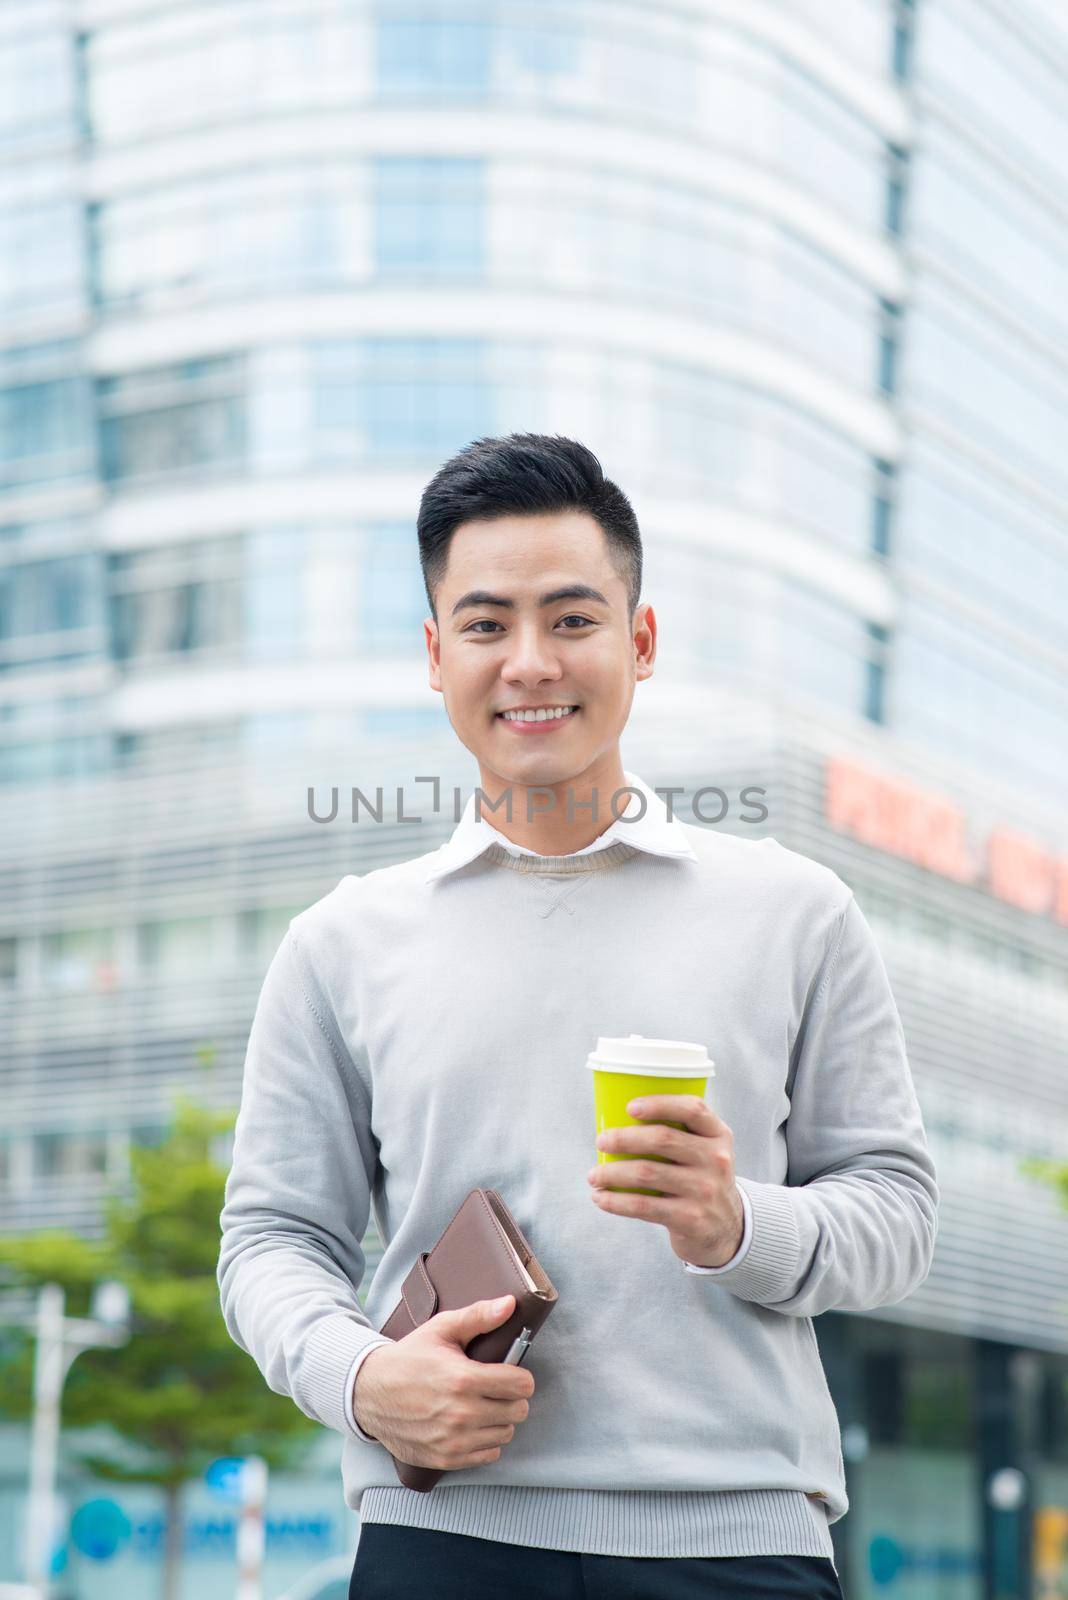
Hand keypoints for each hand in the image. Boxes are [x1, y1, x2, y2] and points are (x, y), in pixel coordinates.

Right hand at [352, 1294, 534, 1469]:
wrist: (369, 1393)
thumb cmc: (409, 1357)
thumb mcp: (442, 1329)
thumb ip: (479, 1316)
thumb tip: (510, 1304)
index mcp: (463, 1379)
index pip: (521, 1385)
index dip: (520, 1376)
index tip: (510, 1372)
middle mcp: (461, 1414)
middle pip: (518, 1411)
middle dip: (512, 1397)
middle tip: (496, 1388)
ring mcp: (453, 1440)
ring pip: (506, 1433)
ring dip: (499, 1419)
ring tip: (481, 1405)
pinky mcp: (446, 1459)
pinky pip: (489, 1455)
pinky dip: (485, 1441)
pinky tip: (471, 1424)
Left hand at [586, 1095, 745, 1267]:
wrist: (726, 1230)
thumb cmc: (700, 1180)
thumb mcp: (704, 1152)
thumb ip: (679, 1134)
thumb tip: (617, 1122)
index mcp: (718, 1135)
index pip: (693, 1109)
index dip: (660, 1104)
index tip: (630, 1107)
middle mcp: (716, 1159)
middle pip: (662, 1139)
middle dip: (624, 1138)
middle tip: (601, 1141)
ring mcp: (705, 1190)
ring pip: (646, 1172)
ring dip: (612, 1172)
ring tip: (594, 1176)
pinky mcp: (691, 1218)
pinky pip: (643, 1205)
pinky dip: (616, 1202)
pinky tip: (600, 1199)